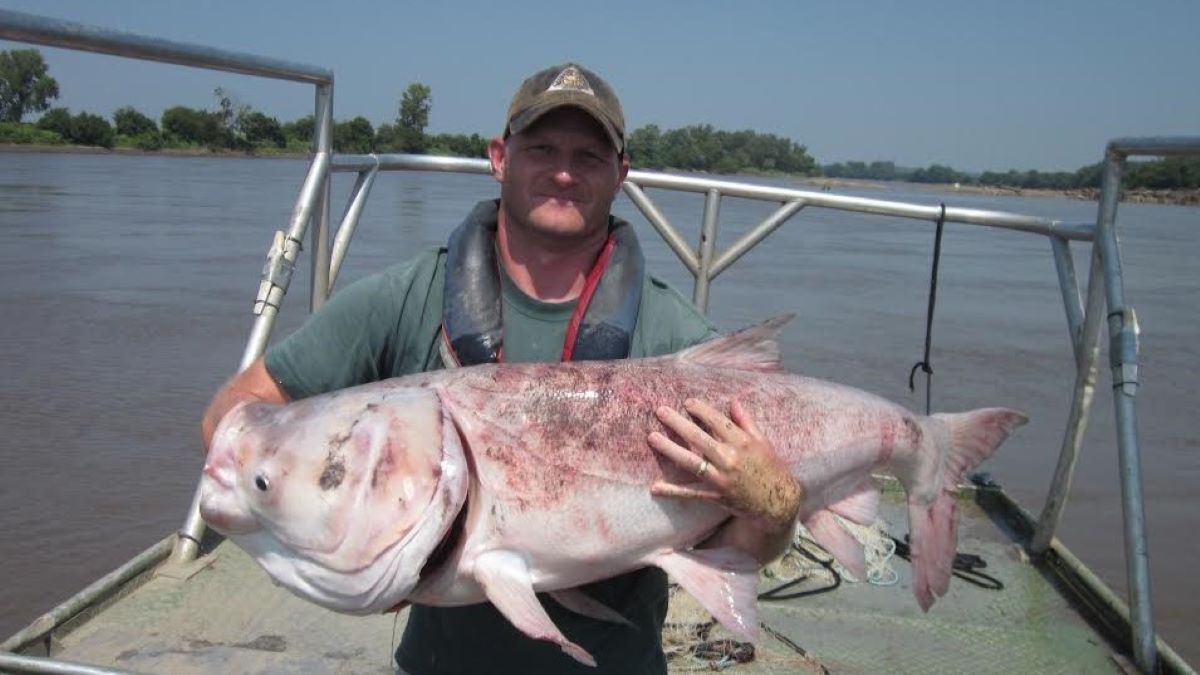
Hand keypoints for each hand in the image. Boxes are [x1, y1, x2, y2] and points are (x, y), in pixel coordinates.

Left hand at [647, 398, 800, 533]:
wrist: (779, 502)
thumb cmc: (772, 469)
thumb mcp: (763, 442)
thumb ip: (746, 422)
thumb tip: (733, 402)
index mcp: (743, 442)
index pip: (717, 421)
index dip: (700, 410)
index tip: (687, 402)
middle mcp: (730, 458)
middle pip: (699, 437)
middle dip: (678, 423)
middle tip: (660, 411)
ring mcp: (722, 478)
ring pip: (691, 461)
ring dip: (670, 449)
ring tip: (652, 437)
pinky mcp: (717, 496)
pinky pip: (691, 494)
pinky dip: (673, 491)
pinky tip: (656, 487)